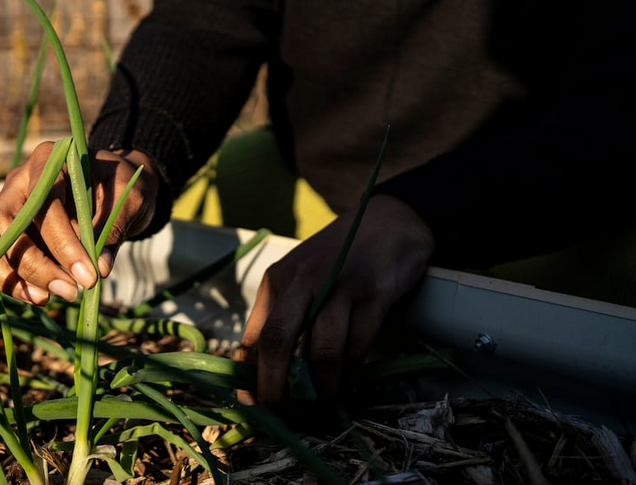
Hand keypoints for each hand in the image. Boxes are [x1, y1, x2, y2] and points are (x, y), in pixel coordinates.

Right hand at [0, 143, 160, 303]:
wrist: (113, 184)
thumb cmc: (121, 187)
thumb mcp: (130, 198)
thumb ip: (113, 229)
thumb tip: (99, 269)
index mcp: (49, 161)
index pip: (43, 204)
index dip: (63, 245)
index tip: (89, 277)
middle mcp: (17, 180)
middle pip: (6, 224)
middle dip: (35, 265)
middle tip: (69, 293)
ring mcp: (1, 204)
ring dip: (7, 276)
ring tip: (43, 300)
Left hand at [235, 194, 433, 409]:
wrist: (391, 221)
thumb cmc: (341, 258)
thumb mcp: (303, 278)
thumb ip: (286, 317)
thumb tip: (269, 374)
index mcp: (277, 280)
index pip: (254, 336)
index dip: (249, 378)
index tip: (254, 409)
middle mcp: (302, 281)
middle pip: (277, 343)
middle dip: (275, 389)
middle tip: (285, 419)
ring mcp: (338, 286)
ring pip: (323, 353)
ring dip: (323, 389)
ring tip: (325, 405)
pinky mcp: (374, 294)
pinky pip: (359, 347)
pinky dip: (354, 371)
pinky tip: (353, 379)